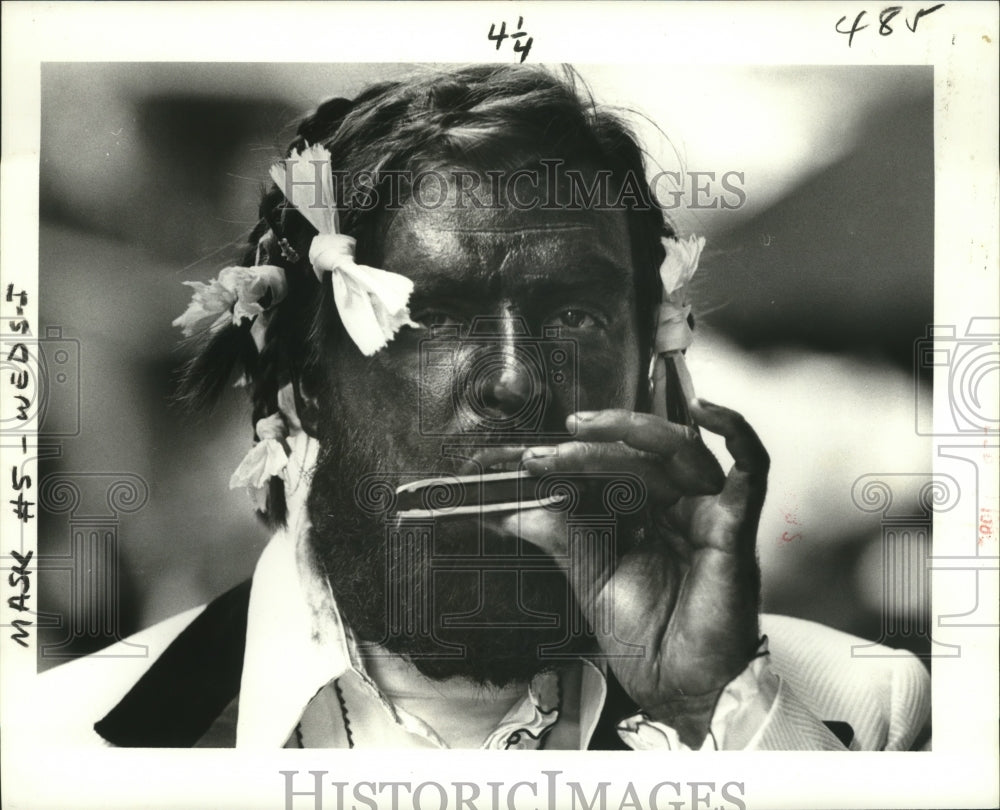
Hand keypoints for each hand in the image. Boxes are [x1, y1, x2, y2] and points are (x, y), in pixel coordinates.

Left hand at [518, 399, 768, 746]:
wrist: (676, 686)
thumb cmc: (643, 635)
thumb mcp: (588, 576)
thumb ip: (559, 536)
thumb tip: (508, 509)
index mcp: (646, 513)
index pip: (613, 466)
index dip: (572, 458)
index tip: (527, 461)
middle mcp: (679, 505)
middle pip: (639, 453)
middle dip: (588, 447)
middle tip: (543, 452)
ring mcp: (708, 511)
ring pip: (676, 449)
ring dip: (627, 434)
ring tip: (578, 432)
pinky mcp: (735, 526)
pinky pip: (751, 467)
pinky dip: (735, 431)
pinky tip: (704, 409)